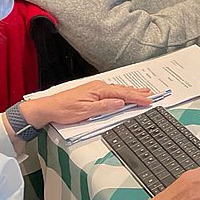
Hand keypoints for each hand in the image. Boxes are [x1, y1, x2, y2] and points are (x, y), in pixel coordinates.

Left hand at [20, 81, 153, 127]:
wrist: (48, 108)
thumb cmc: (64, 109)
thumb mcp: (85, 112)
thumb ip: (104, 107)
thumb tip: (120, 103)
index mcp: (99, 90)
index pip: (123, 94)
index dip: (137, 98)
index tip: (148, 101)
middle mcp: (99, 87)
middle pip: (122, 90)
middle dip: (137, 93)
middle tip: (151, 95)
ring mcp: (95, 89)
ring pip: (118, 90)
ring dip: (131, 92)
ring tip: (142, 92)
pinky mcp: (92, 93)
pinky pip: (112, 91)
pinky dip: (121, 93)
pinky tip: (123, 94)